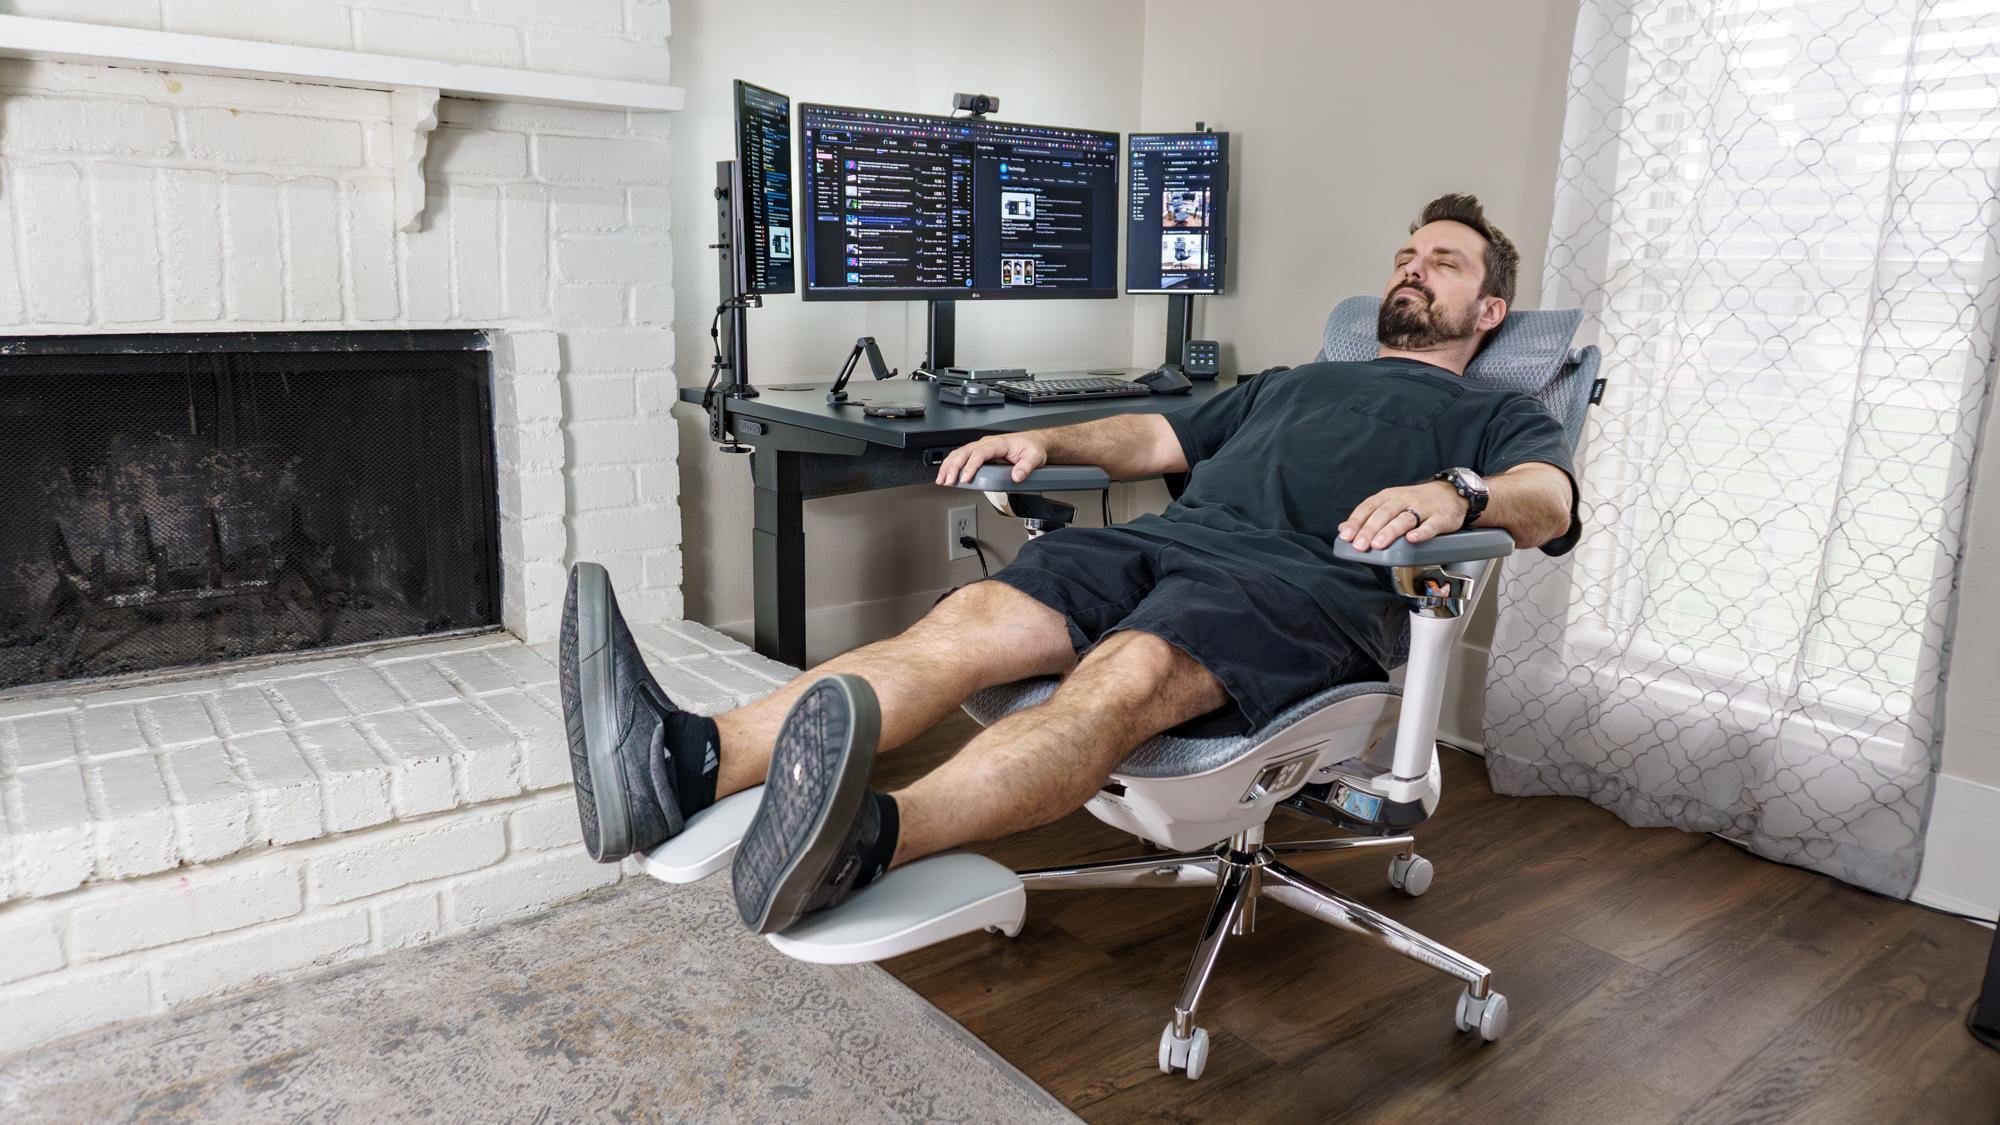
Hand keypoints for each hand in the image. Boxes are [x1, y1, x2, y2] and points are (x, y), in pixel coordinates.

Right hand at [934, 432, 1050, 485]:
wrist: (1031, 442)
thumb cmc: (1031, 448)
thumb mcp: (1035, 457)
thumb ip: (1026, 466)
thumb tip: (1017, 476)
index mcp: (999, 443)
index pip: (980, 453)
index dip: (971, 466)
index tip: (965, 478)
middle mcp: (987, 443)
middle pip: (964, 452)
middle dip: (953, 466)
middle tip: (947, 480)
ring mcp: (982, 448)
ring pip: (960, 453)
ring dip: (949, 466)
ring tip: (941, 479)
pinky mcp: (979, 453)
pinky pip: (962, 456)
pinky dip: (951, 465)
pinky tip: (946, 474)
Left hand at [1339, 481, 1466, 550]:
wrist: (1451, 493)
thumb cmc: (1416, 502)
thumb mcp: (1391, 503)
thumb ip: (1369, 515)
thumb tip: (1344, 529)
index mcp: (1390, 496)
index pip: (1369, 507)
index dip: (1356, 521)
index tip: (1346, 536)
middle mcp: (1405, 499)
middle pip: (1384, 513)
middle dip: (1370, 529)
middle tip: (1360, 545)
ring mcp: (1423, 508)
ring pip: (1404, 519)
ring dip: (1390, 531)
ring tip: (1378, 544)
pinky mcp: (1440, 518)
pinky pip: (1430, 526)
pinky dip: (1421, 533)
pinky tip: (1411, 539)